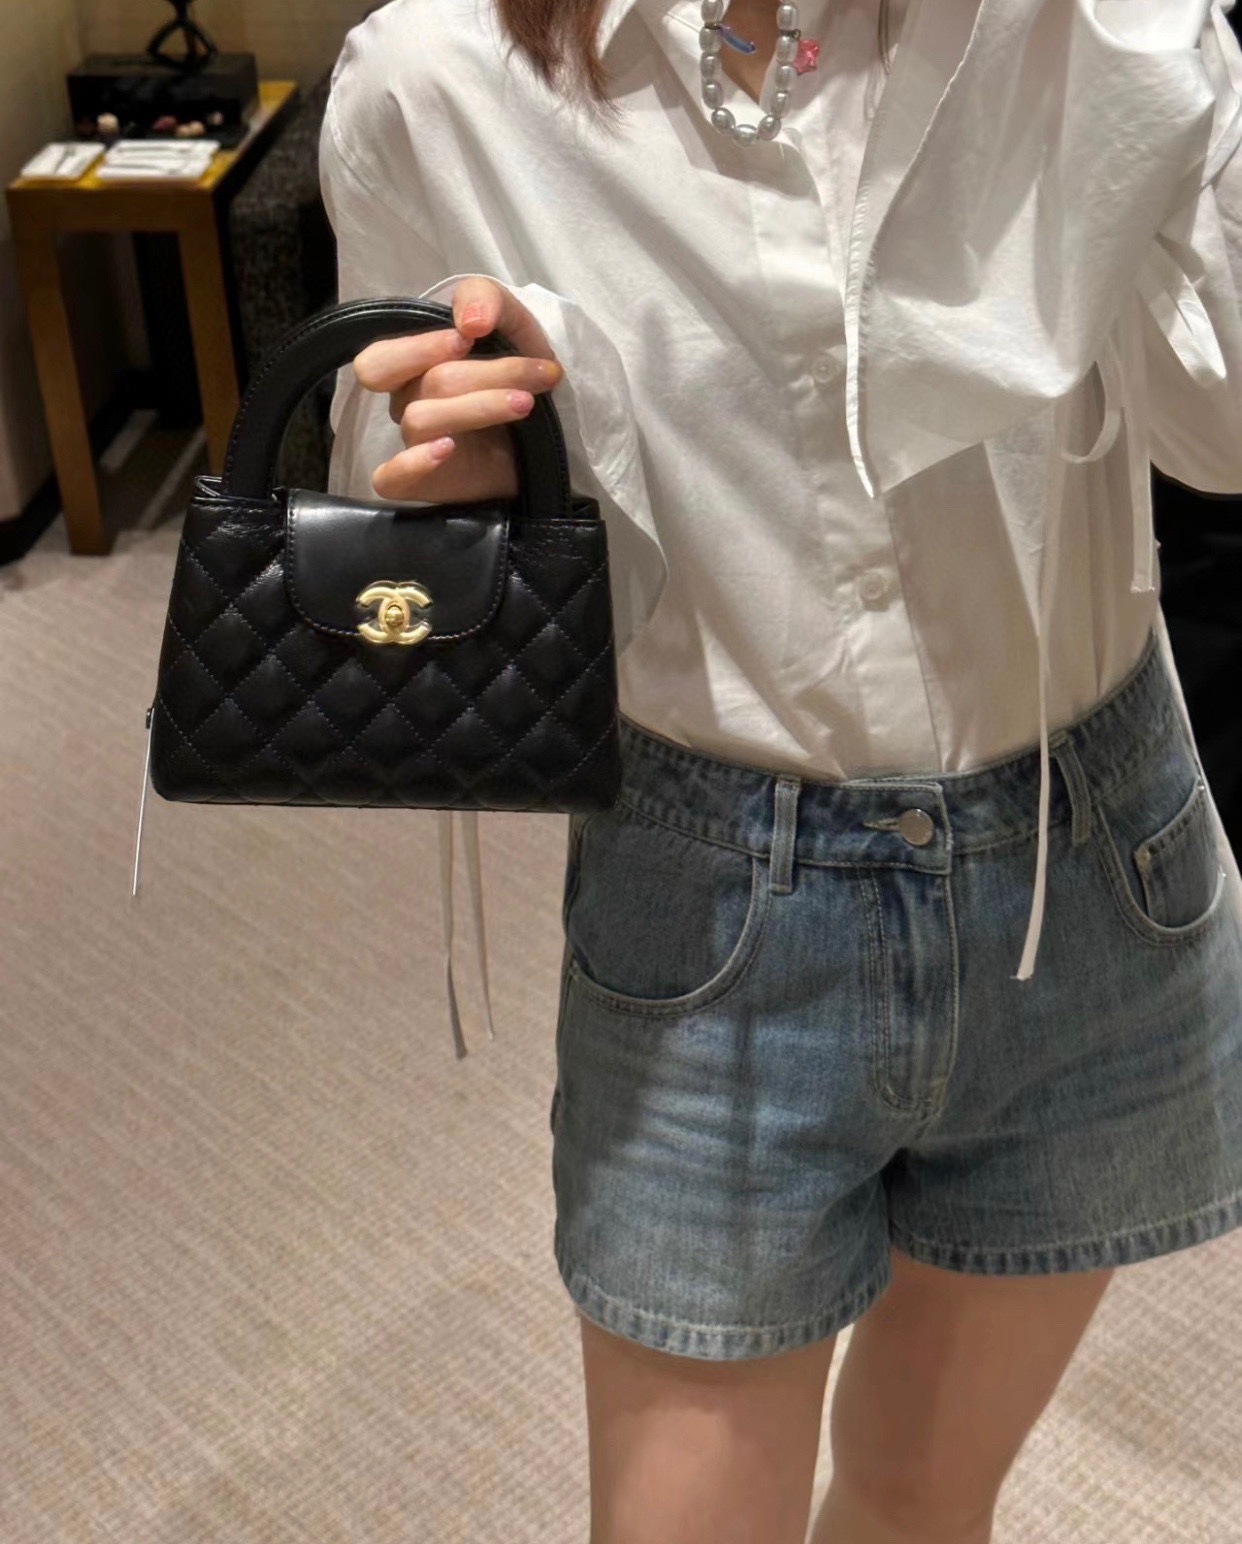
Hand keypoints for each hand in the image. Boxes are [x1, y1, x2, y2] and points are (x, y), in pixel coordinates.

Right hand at [352, 276, 563, 502]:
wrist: (555, 442)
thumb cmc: (521, 379)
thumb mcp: (513, 325)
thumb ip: (486, 300)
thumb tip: (468, 322)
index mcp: (415, 370)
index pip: (379, 360)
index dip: (419, 347)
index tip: (472, 337)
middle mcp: (410, 406)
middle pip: (418, 385)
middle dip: (475, 375)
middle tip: (523, 375)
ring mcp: (415, 447)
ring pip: (422, 420)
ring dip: (481, 407)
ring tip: (527, 404)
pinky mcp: (425, 485)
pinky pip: (391, 479)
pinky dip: (414, 462)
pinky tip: (448, 448)